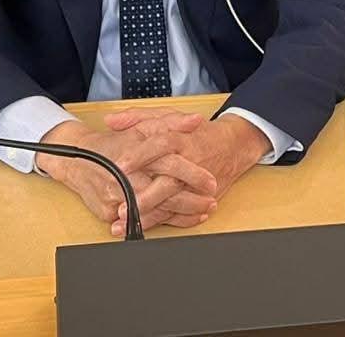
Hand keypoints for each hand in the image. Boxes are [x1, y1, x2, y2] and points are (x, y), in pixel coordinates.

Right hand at [38, 117, 217, 232]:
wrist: (77, 159)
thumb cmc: (116, 142)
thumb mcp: (143, 126)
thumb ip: (171, 122)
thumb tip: (197, 121)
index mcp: (137, 151)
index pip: (170, 163)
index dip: (193, 173)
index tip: (211, 180)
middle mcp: (127, 175)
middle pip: (165, 191)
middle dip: (191, 199)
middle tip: (212, 199)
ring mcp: (117, 196)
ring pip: (156, 210)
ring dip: (183, 213)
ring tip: (204, 210)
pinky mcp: (110, 212)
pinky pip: (141, 220)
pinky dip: (163, 221)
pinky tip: (184, 220)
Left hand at [103, 108, 270, 235]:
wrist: (234, 145)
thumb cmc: (196, 132)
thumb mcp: (169, 117)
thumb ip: (138, 117)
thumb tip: (111, 120)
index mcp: (181, 138)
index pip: (160, 144)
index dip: (140, 154)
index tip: (120, 164)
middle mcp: (189, 161)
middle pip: (168, 180)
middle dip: (145, 194)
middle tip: (121, 204)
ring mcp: (195, 183)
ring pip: (173, 201)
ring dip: (150, 213)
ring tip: (125, 221)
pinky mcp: (200, 197)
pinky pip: (182, 213)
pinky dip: (164, 222)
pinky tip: (144, 227)